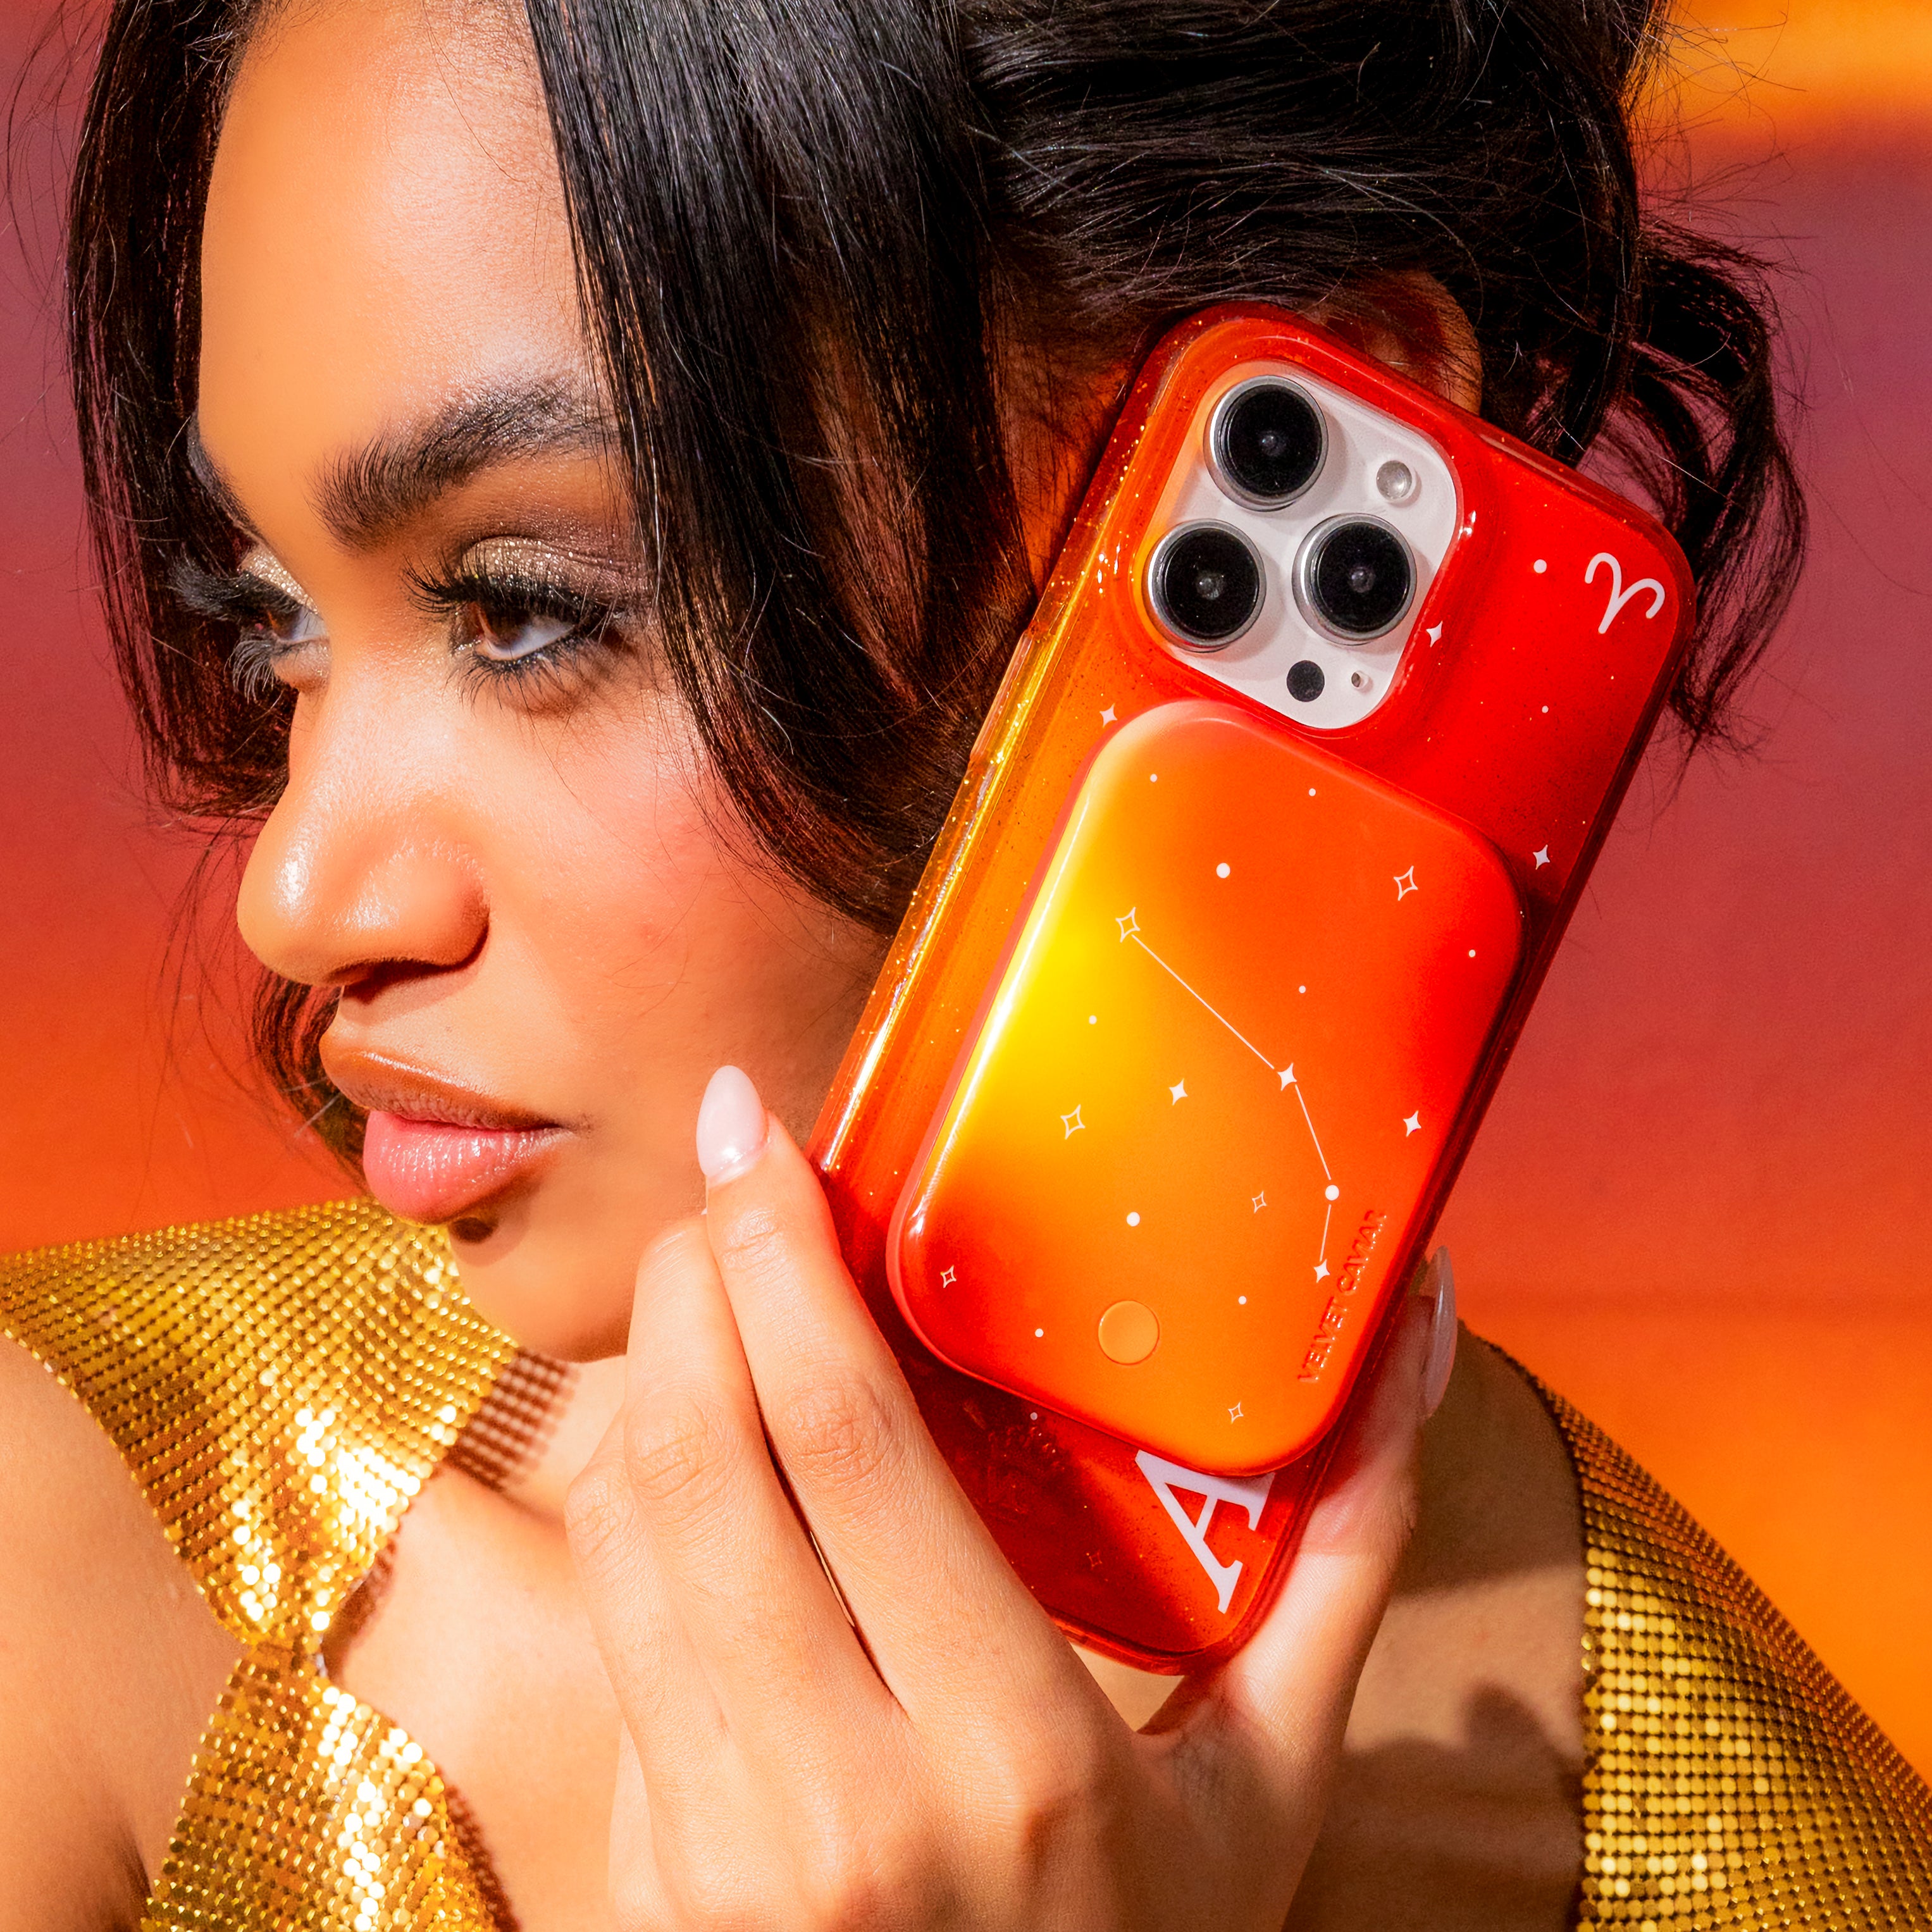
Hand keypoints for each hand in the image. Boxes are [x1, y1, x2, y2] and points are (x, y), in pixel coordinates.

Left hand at [567, 1065, 1443, 1930]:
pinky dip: (633, 1490)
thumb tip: (1419, 1333)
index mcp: (1016, 1757)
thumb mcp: (1276, 1780)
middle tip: (736, 1169)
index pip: (848, 1447)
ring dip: (649, 1369)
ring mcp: (718, 1851)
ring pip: (625, 1534)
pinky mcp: (647, 1872)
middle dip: (695, 1278)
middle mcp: (841, 1805)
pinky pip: (611, 1626)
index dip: (783, 1261)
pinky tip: (697, 1426)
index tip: (767, 1132)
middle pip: (705, 1461)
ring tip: (712, 1271)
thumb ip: (1341, 1555)